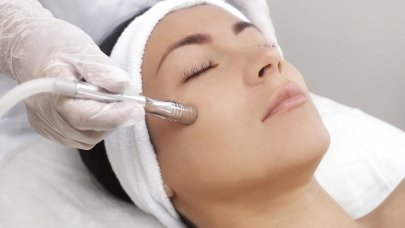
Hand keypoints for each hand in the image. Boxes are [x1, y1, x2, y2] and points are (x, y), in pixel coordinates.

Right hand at [0, 0, 142, 148]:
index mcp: (54, 90)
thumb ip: (102, 70)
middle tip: (130, 104)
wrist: (30, 50)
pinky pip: (78, 138)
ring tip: (112, 103)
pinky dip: (94, 128)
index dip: (115, 116)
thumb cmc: (57, 46)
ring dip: (105, 125)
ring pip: (86, 138)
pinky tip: (96, 109)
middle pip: (87, 131)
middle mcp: (46, 112)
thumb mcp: (82, 49)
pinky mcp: (48, 129)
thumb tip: (123, 86)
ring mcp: (46, 123)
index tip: (136, 108)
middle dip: (114, 120)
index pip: (86, 116)